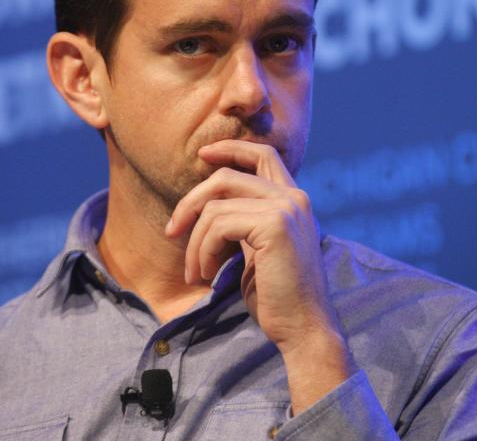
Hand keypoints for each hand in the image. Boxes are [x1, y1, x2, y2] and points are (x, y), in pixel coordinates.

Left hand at [164, 139, 340, 355]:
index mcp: (293, 201)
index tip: (203, 155)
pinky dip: (202, 249)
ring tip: (195, 270)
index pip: (262, 154)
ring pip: (215, 205)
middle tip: (172, 230)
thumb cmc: (277, 297)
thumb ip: (245, 222)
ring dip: (194, 241)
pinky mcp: (274, 225)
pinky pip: (218, 225)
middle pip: (226, 177)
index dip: (231, 148)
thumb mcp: (259, 249)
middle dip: (191, 201)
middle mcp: (293, 198)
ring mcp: (286, 208)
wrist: (303, 328)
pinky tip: (205, 273)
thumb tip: (208, 207)